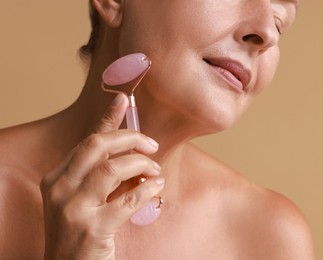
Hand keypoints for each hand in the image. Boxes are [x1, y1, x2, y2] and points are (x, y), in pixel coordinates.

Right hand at [40, 93, 163, 258]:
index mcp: (57, 177)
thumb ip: (102, 174)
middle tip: (152, 144)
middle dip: (131, 138)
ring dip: (142, 164)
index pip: (87, 140)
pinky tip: (156, 187)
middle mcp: (60, 189)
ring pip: (113, 168)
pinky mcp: (92, 229)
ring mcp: (73, 209)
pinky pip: (128, 199)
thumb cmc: (80, 232)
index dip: (108, 118)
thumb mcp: (83, 198)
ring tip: (155, 170)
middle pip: (97, 146)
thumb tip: (134, 151)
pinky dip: (148, 189)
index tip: (123, 99)